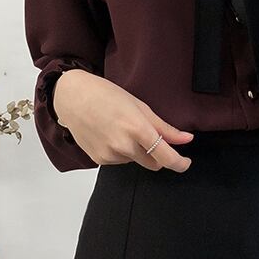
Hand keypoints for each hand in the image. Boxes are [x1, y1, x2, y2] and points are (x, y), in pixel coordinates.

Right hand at [54, 70, 193, 171]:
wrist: (71, 97)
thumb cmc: (105, 95)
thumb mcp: (140, 107)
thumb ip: (164, 128)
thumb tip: (186, 139)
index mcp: (137, 129)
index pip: (165, 157)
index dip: (179, 163)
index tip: (185, 163)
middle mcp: (124, 146)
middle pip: (153, 163)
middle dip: (158, 155)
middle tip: (151, 137)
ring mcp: (110, 155)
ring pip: (136, 161)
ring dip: (137, 152)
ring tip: (122, 129)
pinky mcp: (99, 160)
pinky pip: (120, 161)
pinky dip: (122, 152)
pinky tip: (111, 135)